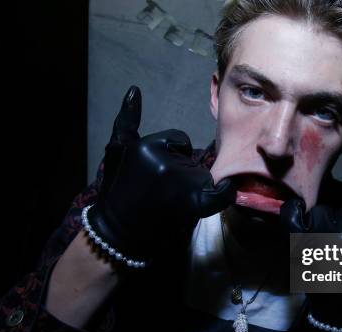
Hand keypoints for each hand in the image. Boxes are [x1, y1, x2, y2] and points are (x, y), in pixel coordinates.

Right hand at [87, 86, 236, 264]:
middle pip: (192, 158)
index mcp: (148, 146)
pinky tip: (224, 190)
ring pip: (202, 174)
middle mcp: (166, 163)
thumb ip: (127, 119)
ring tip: (170, 202)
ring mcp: (180, 184)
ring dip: (194, 185)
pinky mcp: (192, 205)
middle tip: (162, 190)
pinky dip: (224, 192)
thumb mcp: (116, 150)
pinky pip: (219, 193)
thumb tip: (135, 89)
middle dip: (183, 170)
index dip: (172, 154)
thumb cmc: (117, 189)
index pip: (179, 140)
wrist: (117, 232)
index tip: (157, 172)